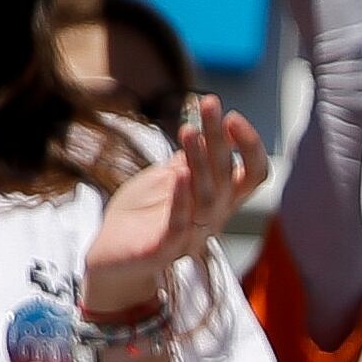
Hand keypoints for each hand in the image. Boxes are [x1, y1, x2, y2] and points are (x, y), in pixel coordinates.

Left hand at [84, 93, 262, 311]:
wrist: (110, 258)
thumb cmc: (140, 216)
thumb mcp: (164, 179)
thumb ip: (185, 161)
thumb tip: (202, 129)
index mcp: (218, 201)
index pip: (251, 174)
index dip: (249, 146)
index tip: (231, 114)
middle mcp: (213, 218)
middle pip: (227, 176)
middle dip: (219, 138)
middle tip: (210, 103)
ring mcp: (190, 236)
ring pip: (207, 198)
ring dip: (200, 162)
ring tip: (189, 130)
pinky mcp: (162, 250)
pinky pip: (178, 225)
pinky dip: (180, 199)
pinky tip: (177, 173)